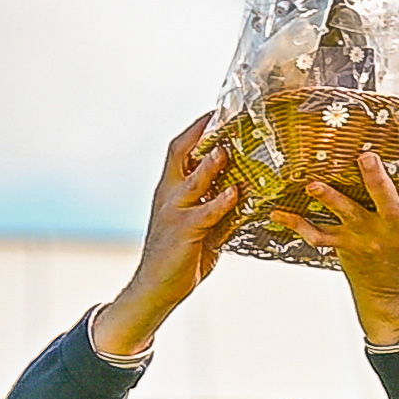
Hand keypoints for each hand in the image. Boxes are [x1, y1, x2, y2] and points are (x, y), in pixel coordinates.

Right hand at [93, 116, 235, 357]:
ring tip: (228, 150)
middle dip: (201, 133)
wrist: (156, 288)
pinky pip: (205, 213)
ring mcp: (175, 212)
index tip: (217, 111)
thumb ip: (215, 210)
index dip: (198, 129)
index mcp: (170, 190)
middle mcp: (168, 195)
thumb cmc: (179, 259)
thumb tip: (241, 197)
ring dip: (211, 164)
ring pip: (193, 179)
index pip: (181, 149)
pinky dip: (221, 201)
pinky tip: (235, 193)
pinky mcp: (184, 232)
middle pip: (181, 152)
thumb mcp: (198, 228)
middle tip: (223, 117)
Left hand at [271, 147, 398, 344]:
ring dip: (331, 199)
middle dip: (377, 182)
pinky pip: (319, 237)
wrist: (397, 292)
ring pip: (348, 218)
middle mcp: (394, 231)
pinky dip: (297, 225)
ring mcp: (367, 240)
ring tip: (314, 185)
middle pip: (387, 205)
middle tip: (366, 158)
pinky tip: (279, 213)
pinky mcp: (345, 247)